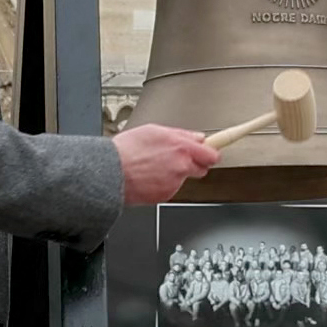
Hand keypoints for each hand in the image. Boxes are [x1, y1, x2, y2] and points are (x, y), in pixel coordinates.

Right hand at [109, 122, 223, 205]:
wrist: (109, 174)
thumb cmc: (126, 150)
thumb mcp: (154, 130)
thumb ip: (180, 134)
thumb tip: (196, 137)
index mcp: (181, 147)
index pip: (212, 153)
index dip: (212, 153)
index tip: (217, 151)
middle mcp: (182, 166)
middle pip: (202, 168)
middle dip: (194, 163)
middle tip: (177, 159)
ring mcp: (174, 183)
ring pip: (184, 178)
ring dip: (175, 174)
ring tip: (155, 167)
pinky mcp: (166, 196)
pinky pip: (171, 188)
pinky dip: (164, 184)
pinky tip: (149, 177)